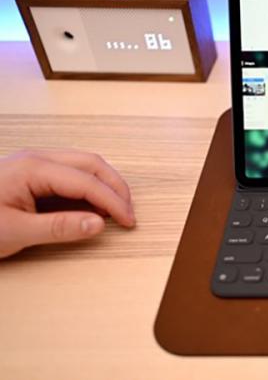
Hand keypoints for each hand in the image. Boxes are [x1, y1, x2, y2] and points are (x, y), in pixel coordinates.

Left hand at [0, 150, 135, 258]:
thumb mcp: (15, 232)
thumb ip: (58, 228)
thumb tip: (98, 224)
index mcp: (32, 168)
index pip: (87, 182)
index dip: (112, 201)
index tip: (127, 220)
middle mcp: (36, 159)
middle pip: (91, 164)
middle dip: (115, 187)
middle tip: (127, 212)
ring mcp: (34, 163)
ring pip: (83, 165)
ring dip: (104, 184)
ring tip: (115, 209)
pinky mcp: (32, 173)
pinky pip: (71, 172)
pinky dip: (89, 186)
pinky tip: (93, 204)